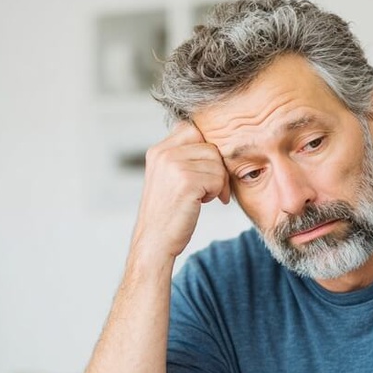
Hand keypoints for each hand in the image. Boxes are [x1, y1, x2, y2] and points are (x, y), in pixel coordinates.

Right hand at [132, 122, 230, 260]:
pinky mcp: (187, 181)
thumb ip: (182, 158)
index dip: (205, 150)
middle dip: (216, 167)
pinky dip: (216, 192)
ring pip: (216, 162)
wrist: (155, 241)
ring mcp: (174, 165)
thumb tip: (212, 144)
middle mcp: (163, 153)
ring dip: (217, 182)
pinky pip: (217, 177)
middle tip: (211, 188)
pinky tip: (203, 203)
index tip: (204, 171)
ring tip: (204, 197)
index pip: (193, 130)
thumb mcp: (168, 178)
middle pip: (209, 146)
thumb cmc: (167, 214)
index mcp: (158, 150)